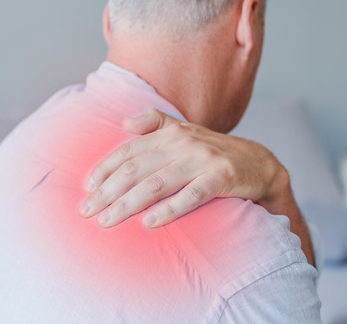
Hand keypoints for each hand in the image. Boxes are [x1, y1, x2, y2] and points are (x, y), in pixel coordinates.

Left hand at [77, 109, 289, 228]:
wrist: (260, 165)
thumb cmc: (215, 152)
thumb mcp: (185, 131)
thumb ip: (155, 123)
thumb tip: (123, 123)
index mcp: (170, 132)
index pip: (128, 150)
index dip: (104, 168)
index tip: (85, 188)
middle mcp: (183, 142)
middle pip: (136, 168)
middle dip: (108, 191)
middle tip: (87, 212)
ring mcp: (203, 159)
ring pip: (156, 183)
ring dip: (128, 203)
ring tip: (108, 221)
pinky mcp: (222, 177)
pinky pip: (190, 196)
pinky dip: (168, 209)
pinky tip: (149, 223)